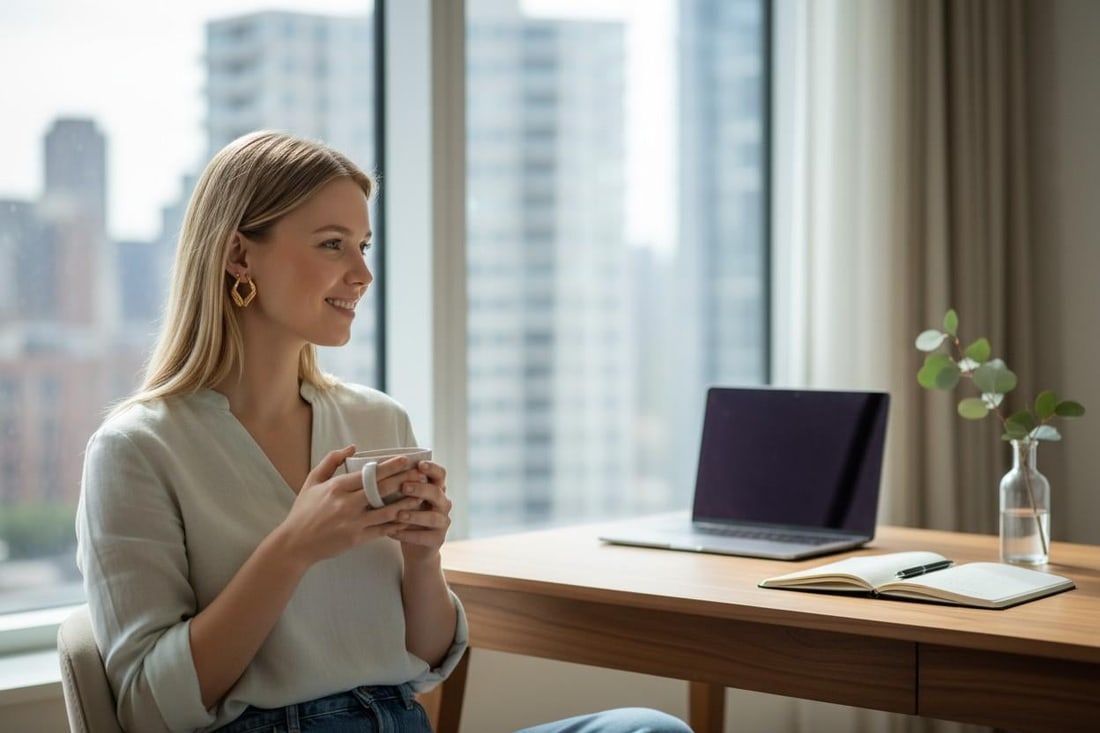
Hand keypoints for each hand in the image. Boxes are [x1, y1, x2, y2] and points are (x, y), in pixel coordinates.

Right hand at [274, 446, 419, 566]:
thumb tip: (353, 448)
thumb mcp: (312, 481)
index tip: (406, 460)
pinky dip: (397, 523)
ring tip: (421, 495)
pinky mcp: (357, 538)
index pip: (369, 474)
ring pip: (387, 511)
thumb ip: (331, 461)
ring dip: (406, 503)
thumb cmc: (303, 511)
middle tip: (420, 474)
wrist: (295, 544)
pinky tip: (409, 517)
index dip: (390, 467)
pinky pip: (383, 529)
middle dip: (404, 480)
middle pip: (382, 490)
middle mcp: (346, 504)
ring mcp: (353, 522)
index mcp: (337, 487)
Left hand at [389, 460, 451, 560]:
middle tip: (403, 487)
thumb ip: (400, 486)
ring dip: (414, 515)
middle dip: (420, 489)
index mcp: (436, 489)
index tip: (419, 464)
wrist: (415, 547)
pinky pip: (425, 537)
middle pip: (437, 492)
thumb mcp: (405, 499)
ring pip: (433, 517)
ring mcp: (442, 522)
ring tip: (397, 514)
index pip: (440, 474)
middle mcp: (443, 504)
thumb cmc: (407, 515)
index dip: (432, 468)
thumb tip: (379, 468)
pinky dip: (407, 535)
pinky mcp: (438, 539)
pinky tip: (392, 532)